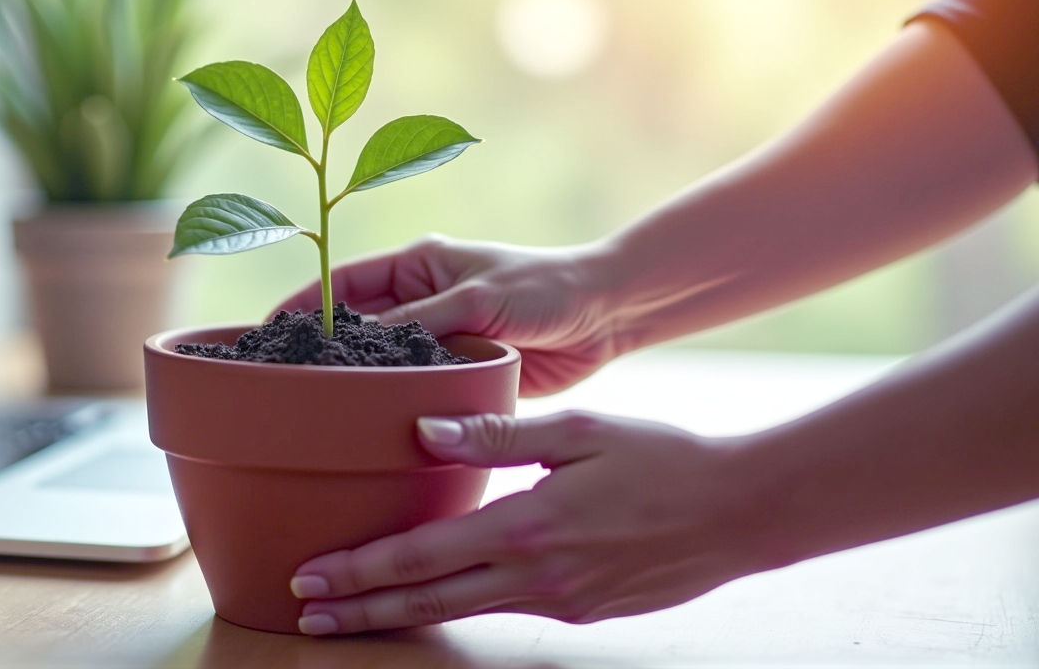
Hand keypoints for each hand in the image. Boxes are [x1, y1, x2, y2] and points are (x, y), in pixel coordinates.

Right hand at [272, 235, 624, 394]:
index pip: (343, 282)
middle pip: (355, 326)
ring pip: (383, 363)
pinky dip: (395, 404)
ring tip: (317, 410)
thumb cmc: (545, 288)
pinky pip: (415, 389)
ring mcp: (438, 338)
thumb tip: (358, 344)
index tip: (267, 333)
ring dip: (358, 382)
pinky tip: (371, 427)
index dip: (303, 305)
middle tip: (284, 382)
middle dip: (322, 350)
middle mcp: (420, 300)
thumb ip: (420, 322)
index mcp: (417, 264)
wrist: (606, 316)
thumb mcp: (478, 299)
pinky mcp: (459, 372)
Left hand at [288, 410, 760, 633]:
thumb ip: (498, 433)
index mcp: (527, 528)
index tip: (309, 577)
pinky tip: (437, 594)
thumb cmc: (663, 458)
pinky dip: (459, 605)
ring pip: (461, 613)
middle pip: (427, 601)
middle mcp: (537, 578)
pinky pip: (505, 609)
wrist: (743, 512)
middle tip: (304, 612)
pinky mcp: (582, 612)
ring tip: (351, 617)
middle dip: (360, 609)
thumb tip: (423, 429)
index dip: (360, 570)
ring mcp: (560, 604)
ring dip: (401, 614)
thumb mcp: (580, 430)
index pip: (422, 556)